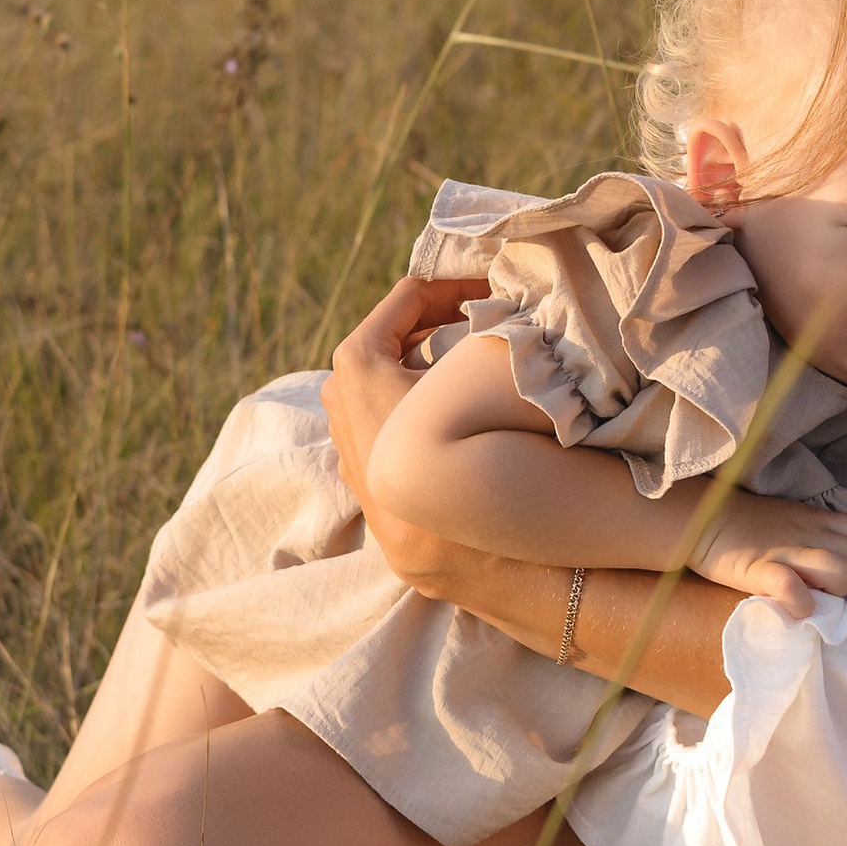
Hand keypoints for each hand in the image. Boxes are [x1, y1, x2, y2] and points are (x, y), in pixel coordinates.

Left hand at [329, 273, 489, 588]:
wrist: (464, 561)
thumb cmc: (470, 459)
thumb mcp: (474, 383)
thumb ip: (481, 336)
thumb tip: (506, 306)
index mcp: (358, 366)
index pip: (408, 298)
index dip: (455, 284)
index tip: (495, 289)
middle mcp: (340, 398)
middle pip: (392, 336)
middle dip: (440, 322)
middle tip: (489, 317)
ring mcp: (348, 438)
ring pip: (387, 377)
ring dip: (429, 361)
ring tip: (477, 357)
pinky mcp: (364, 473)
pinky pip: (387, 415)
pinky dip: (418, 399)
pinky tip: (458, 407)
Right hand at [692, 488, 846, 618]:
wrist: (705, 518)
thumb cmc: (754, 525)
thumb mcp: (799, 519)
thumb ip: (826, 536)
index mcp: (823, 520)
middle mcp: (813, 533)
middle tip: (836, 595)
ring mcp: (788, 551)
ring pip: (842, 574)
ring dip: (834, 595)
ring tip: (816, 600)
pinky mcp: (760, 569)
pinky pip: (794, 590)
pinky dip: (799, 605)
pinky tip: (791, 607)